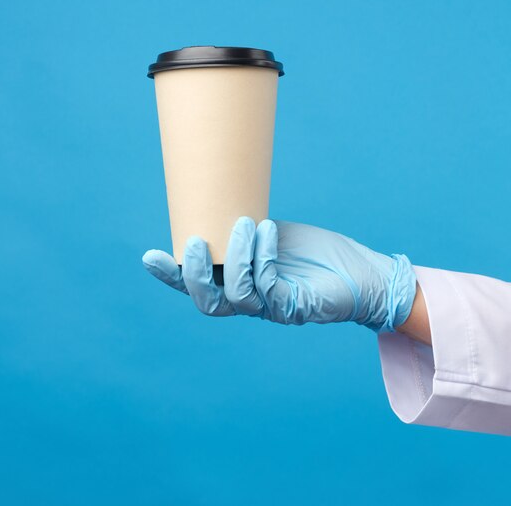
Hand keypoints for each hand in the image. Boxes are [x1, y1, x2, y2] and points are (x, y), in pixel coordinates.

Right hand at [142, 218, 415, 331]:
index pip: (198, 286)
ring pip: (237, 297)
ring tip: (243, 223)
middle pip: (208, 304)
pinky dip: (263, 258)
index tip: (150, 257)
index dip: (172, 277)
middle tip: (195, 243)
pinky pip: (269, 288)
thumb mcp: (271, 234)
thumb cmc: (314, 252)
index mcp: (238, 284)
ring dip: (236, 258)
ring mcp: (271, 308)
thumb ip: (244, 229)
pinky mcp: (294, 307)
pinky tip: (267, 231)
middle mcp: (250, 302)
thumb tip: (220, 202)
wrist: (359, 272)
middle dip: (196, 276)